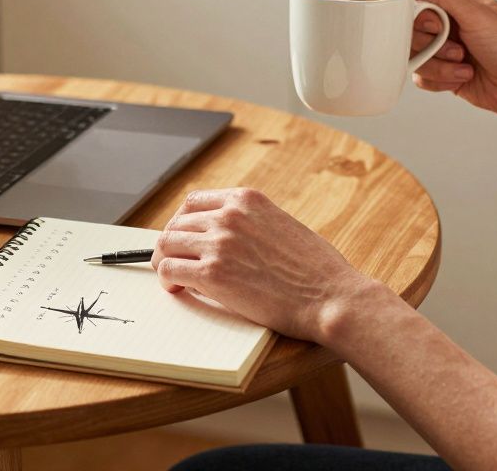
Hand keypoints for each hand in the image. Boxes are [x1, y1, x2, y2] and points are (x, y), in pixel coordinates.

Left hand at [150, 188, 373, 342]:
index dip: (182, 221)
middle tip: (173, 260)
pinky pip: (170, 270)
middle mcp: (229, 215)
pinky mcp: (212, 274)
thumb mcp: (282, 225)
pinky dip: (167, 280)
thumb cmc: (317, 270)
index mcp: (247, 200)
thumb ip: (251, 224)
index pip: (194, 201)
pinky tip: (177, 288)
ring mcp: (219, 243)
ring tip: (174, 277)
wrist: (331, 296)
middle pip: (177, 223)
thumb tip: (226, 238)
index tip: (183, 236)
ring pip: (167, 244)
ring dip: (166, 261)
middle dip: (171, 243)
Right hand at [406, 0, 496, 138]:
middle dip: (434, 46)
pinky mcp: (442, 73)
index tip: (438, 26)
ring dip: (441, 66)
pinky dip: (441, 81)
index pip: (417, 3)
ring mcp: (443, 49)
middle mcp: (447, 24)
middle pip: (411, 32)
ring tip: (465, 64)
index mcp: (456, 2)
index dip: (423, 18)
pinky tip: (462, 77)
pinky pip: (421, 77)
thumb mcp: (476, 14)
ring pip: (415, 57)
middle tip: (459, 49)